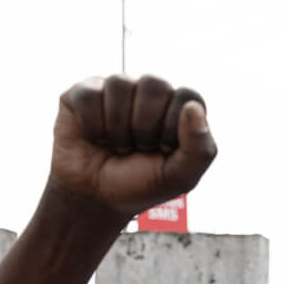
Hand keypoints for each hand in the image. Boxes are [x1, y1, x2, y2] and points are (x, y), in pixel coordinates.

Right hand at [50, 75, 215, 221]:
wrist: (96, 198)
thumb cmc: (141, 184)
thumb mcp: (180, 177)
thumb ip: (199, 148)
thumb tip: (193, 108)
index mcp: (177, 108)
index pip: (188, 96)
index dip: (174, 127)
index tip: (164, 150)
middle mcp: (148, 93)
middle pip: (154, 84)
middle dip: (145, 127)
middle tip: (139, 148)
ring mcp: (116, 90)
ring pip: (120, 84)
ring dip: (118, 129)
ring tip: (118, 145)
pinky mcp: (83, 93)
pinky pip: (89, 96)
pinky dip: (93, 126)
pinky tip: (96, 138)